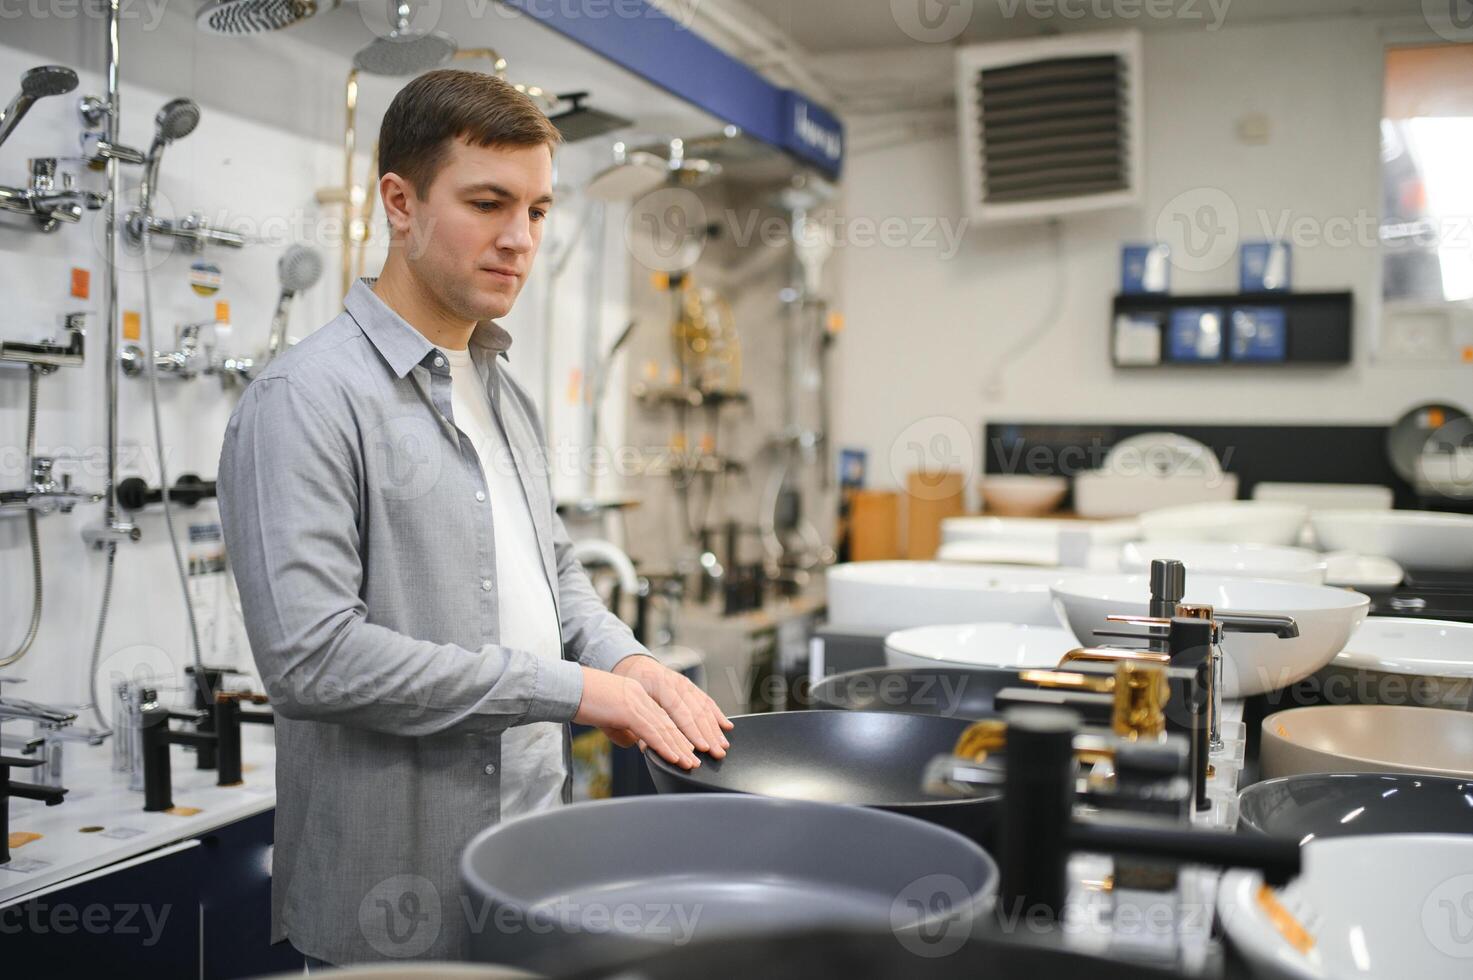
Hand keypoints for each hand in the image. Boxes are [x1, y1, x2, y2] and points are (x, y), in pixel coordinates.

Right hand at [573, 666, 698, 768]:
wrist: (565, 688)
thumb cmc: (583, 701)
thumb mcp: (608, 717)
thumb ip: (624, 729)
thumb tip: (635, 743)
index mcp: (638, 694)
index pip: (664, 716)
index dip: (680, 733)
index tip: (692, 747)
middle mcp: (642, 696)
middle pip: (670, 722)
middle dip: (688, 742)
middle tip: (701, 757)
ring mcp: (636, 701)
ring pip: (665, 728)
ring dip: (681, 748)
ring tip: (692, 763)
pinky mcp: (628, 710)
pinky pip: (652, 731)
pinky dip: (666, 746)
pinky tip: (675, 758)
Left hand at [613, 654, 732, 759]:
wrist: (634, 665)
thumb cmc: (628, 688)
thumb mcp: (628, 704)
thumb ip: (639, 724)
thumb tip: (646, 747)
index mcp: (660, 686)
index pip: (680, 713)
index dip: (692, 733)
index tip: (701, 749)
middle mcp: (676, 683)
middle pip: (697, 712)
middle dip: (709, 735)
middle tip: (718, 754)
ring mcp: (685, 684)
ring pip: (705, 707)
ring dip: (716, 728)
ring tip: (723, 745)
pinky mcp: (690, 686)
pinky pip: (707, 700)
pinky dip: (717, 714)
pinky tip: (726, 726)